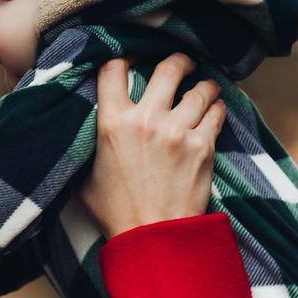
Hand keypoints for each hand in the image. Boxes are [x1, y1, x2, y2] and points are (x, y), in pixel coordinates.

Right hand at [79, 53, 225, 239]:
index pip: (114, 69)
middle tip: (184, 64)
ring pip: (199, 89)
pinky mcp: (202, 146)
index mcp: (112, 124)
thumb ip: (87, 149)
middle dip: (179, 61)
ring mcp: (177, 132)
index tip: (135, 60)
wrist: (152, 240)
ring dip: (204, 86)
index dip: (124, 58)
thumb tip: (79, 134)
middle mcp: (146, 121)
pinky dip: (217, 108)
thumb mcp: (86, 179)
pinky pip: (216, 113)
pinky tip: (215, 110)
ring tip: (206, 89)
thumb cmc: (116, 214)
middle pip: (168, 68)